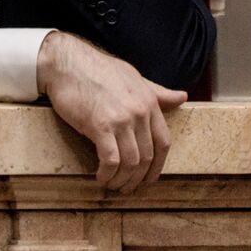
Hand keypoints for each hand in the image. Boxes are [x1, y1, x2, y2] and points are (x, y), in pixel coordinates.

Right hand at [37, 32, 186, 192]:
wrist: (67, 62)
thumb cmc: (97, 69)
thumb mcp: (134, 78)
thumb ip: (157, 92)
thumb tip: (182, 97)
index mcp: (149, 101)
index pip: (164, 142)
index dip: (157, 166)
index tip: (148, 178)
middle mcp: (140, 111)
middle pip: (147, 156)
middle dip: (138, 178)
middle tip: (127, 188)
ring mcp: (121, 119)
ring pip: (131, 162)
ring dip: (122, 180)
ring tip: (112, 185)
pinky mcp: (100, 126)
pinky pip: (111, 160)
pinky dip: (107, 174)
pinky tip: (100, 177)